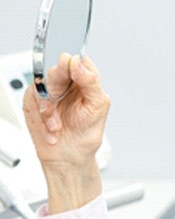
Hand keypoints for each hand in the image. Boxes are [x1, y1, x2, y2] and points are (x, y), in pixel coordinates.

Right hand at [23, 53, 110, 211]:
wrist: (69, 157)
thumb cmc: (86, 134)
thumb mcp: (98, 106)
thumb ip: (91, 81)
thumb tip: (78, 62)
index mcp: (86, 82)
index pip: (79, 60)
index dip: (73, 62)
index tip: (71, 68)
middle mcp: (67, 84)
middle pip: (57, 69)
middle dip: (56, 85)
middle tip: (58, 97)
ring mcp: (50, 92)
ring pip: (42, 85)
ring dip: (48, 109)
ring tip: (57, 126)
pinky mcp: (34, 102)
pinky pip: (32, 101)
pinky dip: (42, 118)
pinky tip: (52, 129)